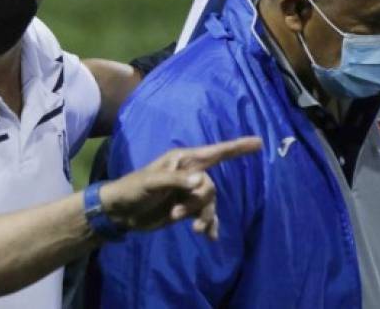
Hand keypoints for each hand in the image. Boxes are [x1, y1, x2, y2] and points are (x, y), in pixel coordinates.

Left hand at [98, 137, 261, 239]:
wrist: (121, 212)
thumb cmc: (132, 189)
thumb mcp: (151, 183)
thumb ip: (176, 181)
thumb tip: (202, 181)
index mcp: (182, 161)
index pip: (215, 153)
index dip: (237, 147)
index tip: (258, 142)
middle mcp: (188, 174)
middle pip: (210, 187)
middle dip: (199, 202)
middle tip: (178, 213)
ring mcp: (187, 192)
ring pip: (208, 203)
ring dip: (200, 216)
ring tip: (184, 224)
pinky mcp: (185, 208)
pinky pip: (205, 216)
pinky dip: (208, 225)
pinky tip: (209, 237)